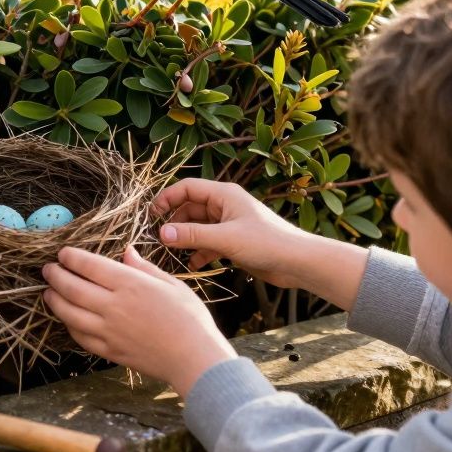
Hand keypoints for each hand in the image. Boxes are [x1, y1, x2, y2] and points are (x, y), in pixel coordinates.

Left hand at [43, 245, 235, 397]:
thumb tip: (126, 251)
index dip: (71, 257)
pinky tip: (66, 318)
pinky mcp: (108, 350)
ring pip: (69, 313)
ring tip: (48, 292)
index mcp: (130, 284)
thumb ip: (144, 268)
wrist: (195, 358)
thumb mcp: (171, 284)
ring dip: (54, 300)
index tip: (63, 254)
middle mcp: (114, 306)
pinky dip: (68, 325)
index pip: (89, 265)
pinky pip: (79, 336)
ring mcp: (108, 330)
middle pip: (71, 287)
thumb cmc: (190, 318)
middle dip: (55, 276)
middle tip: (48, 269)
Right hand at [152, 178, 311, 289]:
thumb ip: (193, 235)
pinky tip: (192, 264)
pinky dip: (199, 251)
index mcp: (224, 195)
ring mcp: (230, 224)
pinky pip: (209, 242)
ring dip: (186, 238)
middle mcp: (225, 205)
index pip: (187, 188)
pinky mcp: (234, 241)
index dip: (167, 198)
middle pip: (190, 207)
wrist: (299, 263)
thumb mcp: (226, 238)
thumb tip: (161, 233)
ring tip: (172, 252)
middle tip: (160, 238)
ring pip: (198, 226)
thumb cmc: (267, 243)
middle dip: (175, 222)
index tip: (152, 215)